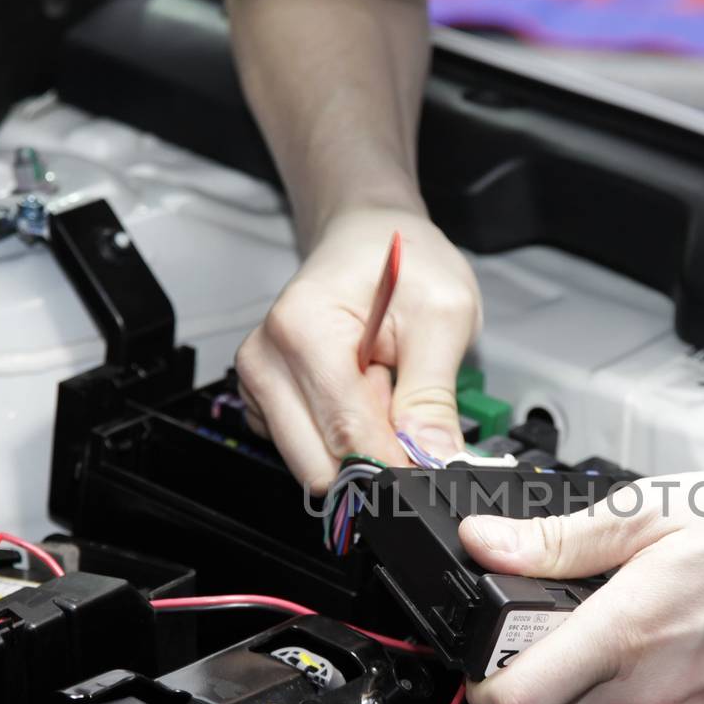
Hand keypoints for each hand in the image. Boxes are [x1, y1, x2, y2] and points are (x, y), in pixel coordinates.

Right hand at [236, 208, 480, 491]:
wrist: (369, 238)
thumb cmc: (403, 263)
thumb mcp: (444, 314)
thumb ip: (434, 394)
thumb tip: (432, 459)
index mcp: (303, 331)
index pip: (347, 436)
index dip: (398, 464)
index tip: (433, 464)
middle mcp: (266, 359)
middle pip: (320, 463)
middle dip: (374, 453)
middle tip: (403, 402)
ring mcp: (259, 383)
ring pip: (314, 465)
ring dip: (359, 443)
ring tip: (383, 387)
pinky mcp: (265, 402)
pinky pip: (309, 451)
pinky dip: (342, 437)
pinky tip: (362, 393)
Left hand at [457, 474, 703, 703]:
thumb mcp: (652, 511)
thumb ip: (558, 539)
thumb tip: (487, 545)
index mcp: (628, 636)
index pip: (514, 703)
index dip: (480, 683)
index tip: (481, 654)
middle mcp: (652, 698)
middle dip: (532, 674)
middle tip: (559, 622)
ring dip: (588, 683)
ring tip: (631, 625)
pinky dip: (636, 698)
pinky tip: (669, 649)